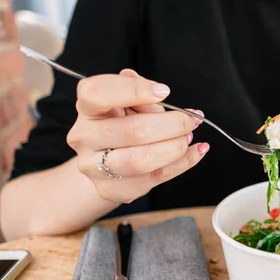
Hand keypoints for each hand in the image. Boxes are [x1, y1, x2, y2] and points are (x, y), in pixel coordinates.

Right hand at [67, 69, 208, 203]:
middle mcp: (83, 137)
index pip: (98, 93)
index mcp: (87, 108)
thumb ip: (141, 95)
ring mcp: (93, 167)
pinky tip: (195, 152)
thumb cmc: (122, 123)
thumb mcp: (130, 102)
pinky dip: (182, 163)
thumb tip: (158, 91)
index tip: (164, 92)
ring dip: (175, 147)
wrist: (106, 159)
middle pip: (132, 131)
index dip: (133, 90)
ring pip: (141, 160)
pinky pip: (154, 177)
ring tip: (189, 137)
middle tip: (191, 120)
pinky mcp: (111, 189)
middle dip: (171, 124)